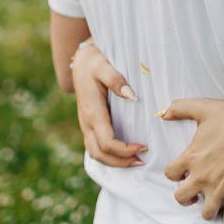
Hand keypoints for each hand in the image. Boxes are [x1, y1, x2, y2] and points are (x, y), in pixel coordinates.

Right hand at [70, 40, 145, 166]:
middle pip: (99, 154)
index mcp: (92, 112)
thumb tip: (132, 96)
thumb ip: (116, 80)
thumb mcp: (104, 66)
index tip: (143, 146)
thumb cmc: (94, 63)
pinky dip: (109, 156)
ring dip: (114, 162)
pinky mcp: (88, 125)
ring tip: (135, 161)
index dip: (124, 150)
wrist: (80, 62)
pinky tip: (124, 155)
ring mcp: (85, 125)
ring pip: (95, 153)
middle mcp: (86, 122)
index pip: (106, 142)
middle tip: (142, 161)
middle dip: (120, 162)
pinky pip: (95, 147)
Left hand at [158, 99, 223, 222]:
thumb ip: (180, 108)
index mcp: (191, 158)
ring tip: (210, 200)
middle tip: (193, 191)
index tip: (183, 171)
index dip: (174, 173)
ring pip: (205, 213)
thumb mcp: (204, 108)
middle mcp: (202, 177)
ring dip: (206, 209)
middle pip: (180, 198)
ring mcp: (220, 188)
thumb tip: (163, 113)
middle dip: (185, 197)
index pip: (169, 175)